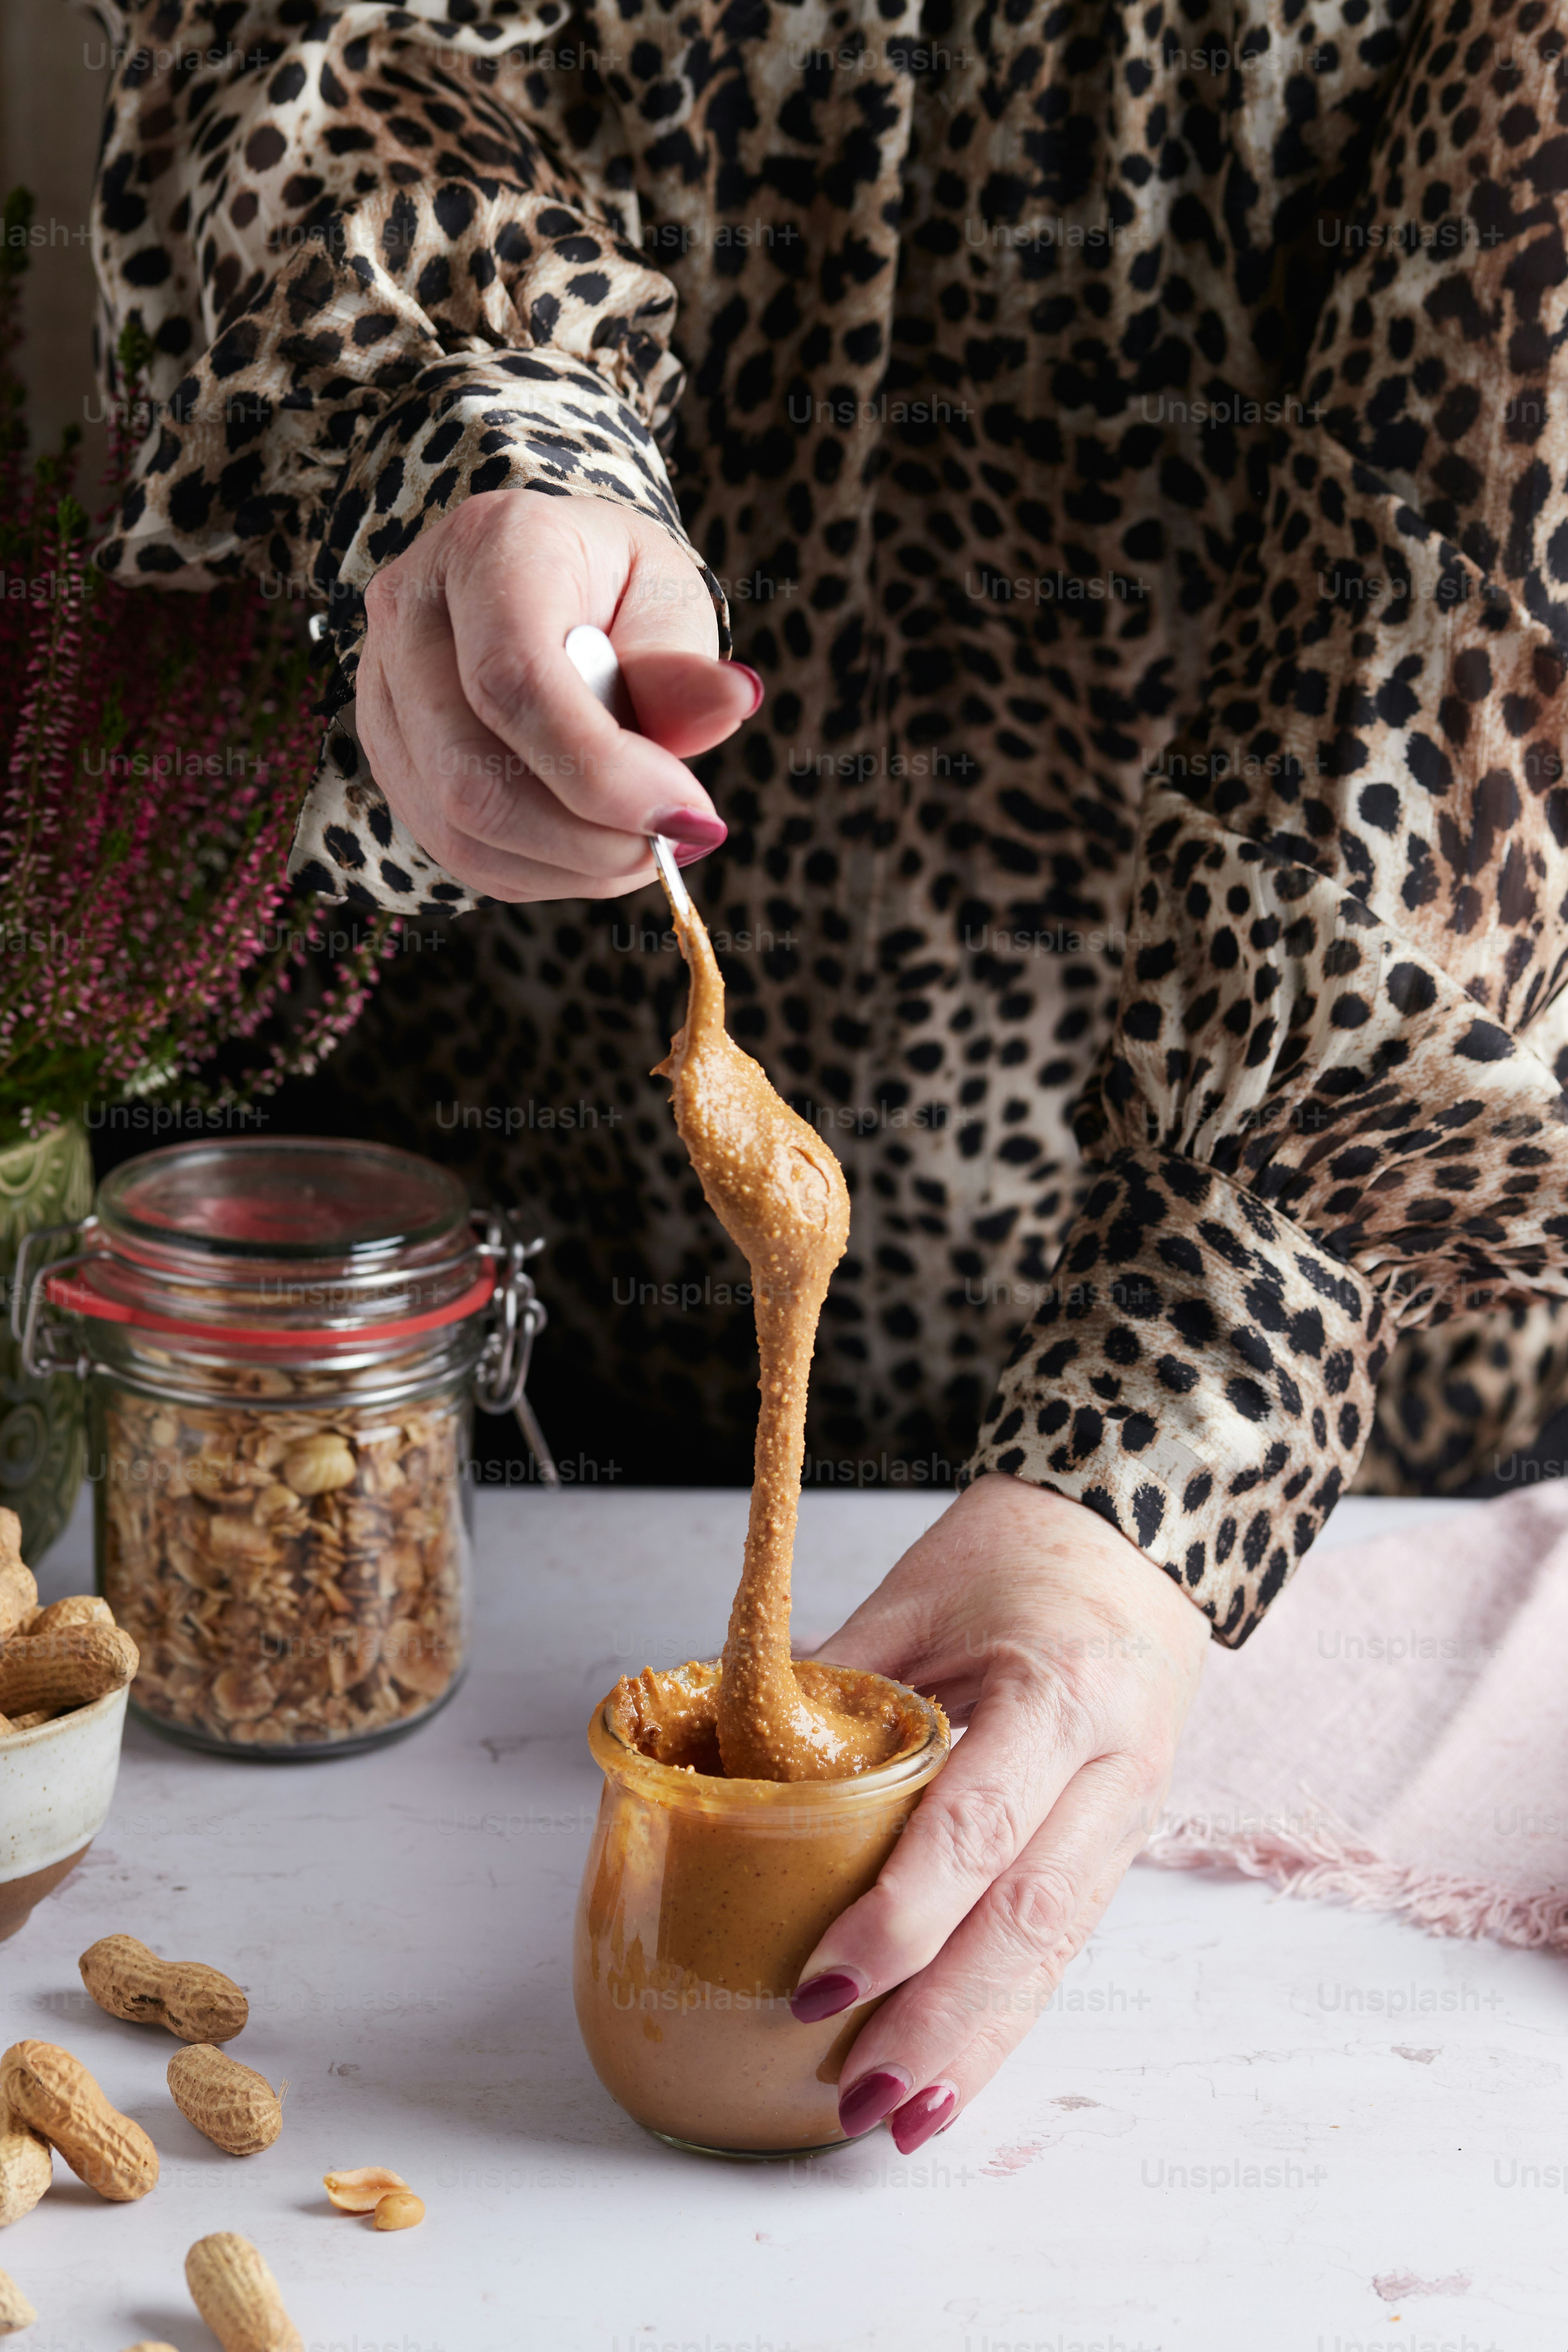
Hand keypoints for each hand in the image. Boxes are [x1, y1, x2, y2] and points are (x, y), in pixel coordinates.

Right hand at [356, 491, 758, 898]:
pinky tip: (591, 850)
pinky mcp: (388, 753)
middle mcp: (410, 612)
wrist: (549, 586)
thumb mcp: (668, 602)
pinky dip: (537, 871)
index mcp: (487, 547)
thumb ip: (685, 668)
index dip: (602, 771)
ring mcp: (382, 688)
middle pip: (470, 775)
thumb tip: (733, 702)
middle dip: (587, 840)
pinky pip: (453, 849)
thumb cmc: (615, 590)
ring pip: (456, 828)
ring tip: (642, 848)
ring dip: (567, 867)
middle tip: (672, 846)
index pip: (516, 681)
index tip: (690, 815)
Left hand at [795, 1473, 1208, 2150]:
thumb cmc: (1018, 1552)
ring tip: (902, 2119)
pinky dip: (1005, 2012)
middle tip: (856, 2094)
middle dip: (940, 2018)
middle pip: (1028, 1919)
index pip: (977, 1828)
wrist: (1135, 1530)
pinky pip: (1061, 1941)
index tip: (820, 1982)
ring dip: (978, 2044)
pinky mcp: (1120, 1842)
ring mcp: (1129, 1815)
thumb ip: (839, 1686)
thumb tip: (736, 1762)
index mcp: (1061, 1692)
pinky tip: (954, 2071)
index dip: (900, 1916)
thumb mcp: (915, 1596)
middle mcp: (1113, 1768)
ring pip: (1056, 1952)